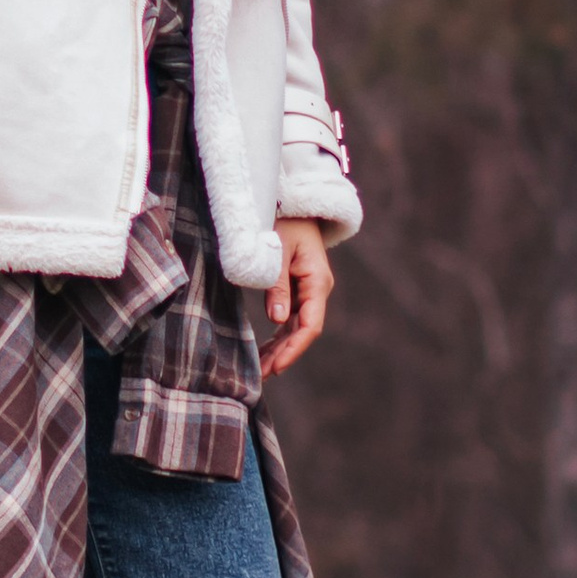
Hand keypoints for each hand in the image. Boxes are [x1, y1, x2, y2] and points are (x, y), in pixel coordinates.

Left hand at [262, 218, 333, 374]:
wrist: (291, 201)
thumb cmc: (284, 219)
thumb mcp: (277, 248)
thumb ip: (277, 283)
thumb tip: (278, 320)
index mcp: (317, 281)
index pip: (310, 325)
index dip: (294, 349)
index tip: (277, 366)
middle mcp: (316, 289)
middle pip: (302, 331)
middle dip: (283, 355)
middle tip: (260, 376)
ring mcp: (307, 290)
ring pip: (295, 328)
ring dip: (279, 348)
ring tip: (259, 371)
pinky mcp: (296, 288)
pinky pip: (289, 318)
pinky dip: (277, 335)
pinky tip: (264, 351)